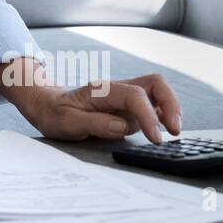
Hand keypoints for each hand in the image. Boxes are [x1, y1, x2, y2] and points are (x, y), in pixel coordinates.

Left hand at [17, 73, 181, 143]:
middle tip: (175, 130)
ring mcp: (125, 98)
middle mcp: (117, 90)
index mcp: (102, 90)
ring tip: (174, 132)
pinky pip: (152, 105)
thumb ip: (95, 124)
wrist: (47, 106)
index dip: (149, 116)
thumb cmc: (55, 113)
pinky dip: (164, 115)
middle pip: (155, 83)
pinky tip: (165, 130)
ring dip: (170, 109)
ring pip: (157, 92)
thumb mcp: (67, 122)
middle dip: (171, 103)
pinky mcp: (128, 108)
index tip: (156, 138)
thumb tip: (122, 127)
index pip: (134, 96)